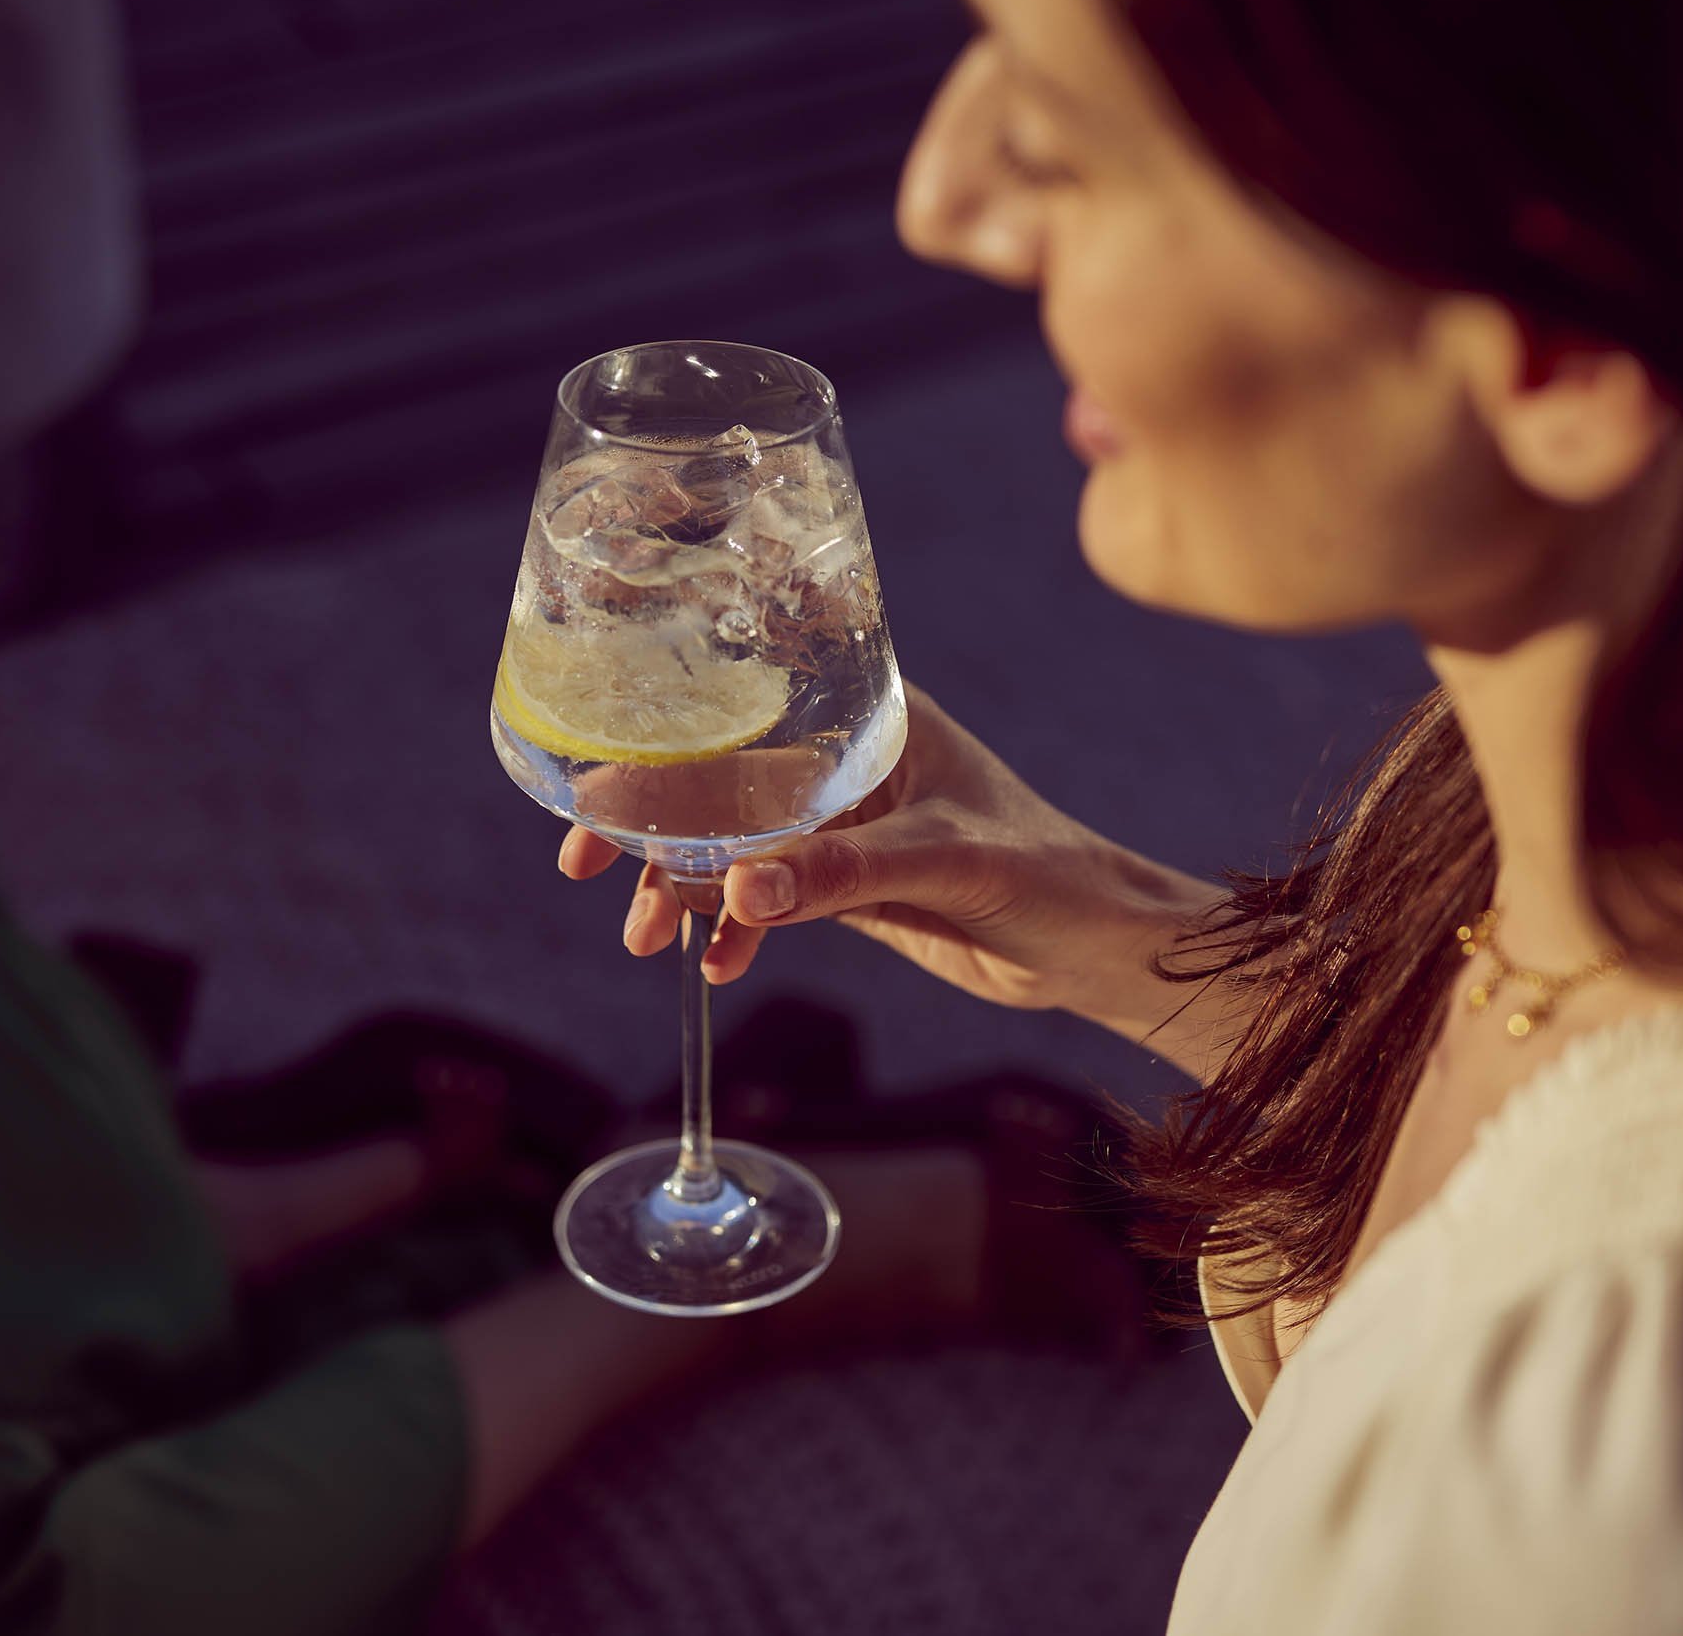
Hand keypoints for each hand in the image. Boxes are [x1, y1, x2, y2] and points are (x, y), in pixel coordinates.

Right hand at [555, 684, 1226, 1038]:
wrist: (1096, 946)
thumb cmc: (1049, 871)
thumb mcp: (949, 863)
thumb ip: (847, 875)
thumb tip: (740, 893)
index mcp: (873, 718)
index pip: (750, 719)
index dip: (668, 750)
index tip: (600, 787)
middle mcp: (847, 764)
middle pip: (723, 783)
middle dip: (653, 826)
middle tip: (586, 865)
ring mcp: (843, 828)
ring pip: (735, 849)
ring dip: (683, 889)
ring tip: (644, 938)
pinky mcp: (848, 888)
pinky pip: (768, 902)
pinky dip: (734, 929)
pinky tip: (715, 965)